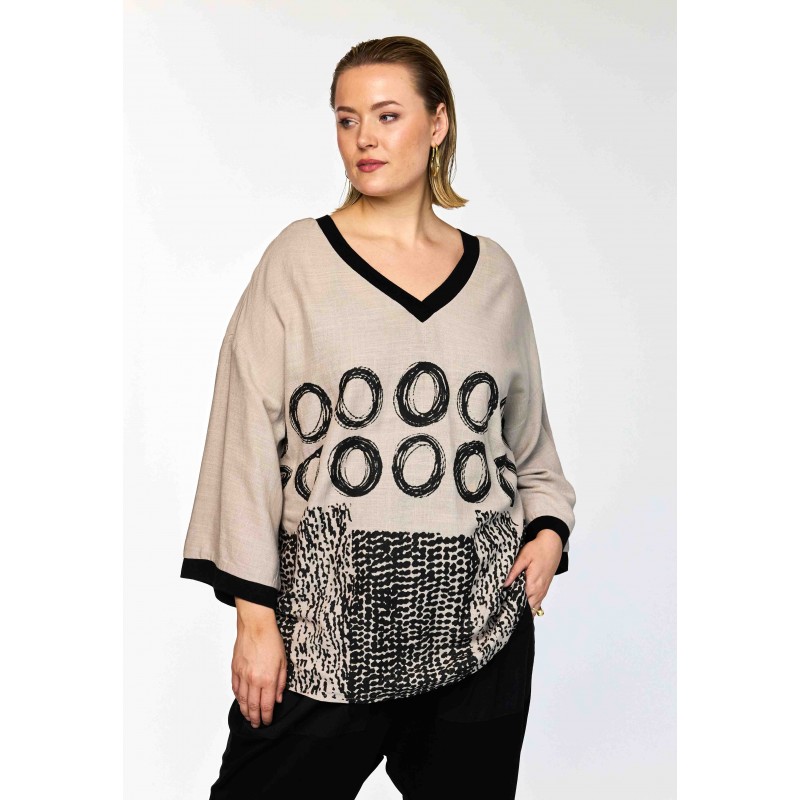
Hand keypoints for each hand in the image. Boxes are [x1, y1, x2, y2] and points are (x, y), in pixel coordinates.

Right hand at [232, 599, 286, 727]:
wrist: (256, 626)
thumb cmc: (271, 640)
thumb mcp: (283, 661)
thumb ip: (281, 682)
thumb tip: (278, 698)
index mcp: (268, 679)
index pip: (266, 705)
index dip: (267, 717)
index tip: (267, 722)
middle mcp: (254, 680)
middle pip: (252, 706)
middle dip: (255, 719)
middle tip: (257, 725)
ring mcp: (242, 675)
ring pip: (242, 700)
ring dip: (245, 711)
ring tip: (248, 717)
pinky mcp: (235, 669)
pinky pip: (235, 688)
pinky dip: (238, 697)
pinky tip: (241, 701)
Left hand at [503, 529, 562, 612]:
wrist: (552, 545)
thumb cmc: (537, 549)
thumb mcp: (523, 557)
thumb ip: (513, 572)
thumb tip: (504, 585)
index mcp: (533, 584)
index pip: (521, 602)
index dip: (511, 606)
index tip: (502, 607)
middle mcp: (539, 591)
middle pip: (528, 608)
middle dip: (516, 609)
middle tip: (504, 609)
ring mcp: (543, 591)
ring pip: (534, 607)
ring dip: (524, 609)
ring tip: (511, 609)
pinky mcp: (544, 588)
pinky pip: (538, 603)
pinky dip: (530, 605)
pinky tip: (521, 604)